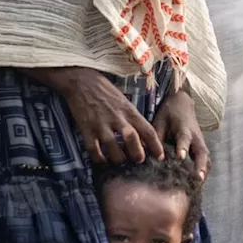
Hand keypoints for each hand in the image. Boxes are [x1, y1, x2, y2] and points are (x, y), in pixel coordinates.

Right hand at [27, 67, 163, 164]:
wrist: (82, 82)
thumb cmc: (106, 92)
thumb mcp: (125, 101)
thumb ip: (133, 117)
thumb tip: (142, 136)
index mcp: (129, 111)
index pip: (148, 130)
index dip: (156, 146)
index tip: (160, 156)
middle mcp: (117, 118)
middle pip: (133, 141)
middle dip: (138, 155)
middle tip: (139, 160)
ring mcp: (101, 125)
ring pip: (113, 149)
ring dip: (119, 159)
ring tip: (120, 160)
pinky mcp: (86, 129)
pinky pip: (94, 150)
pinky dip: (99, 158)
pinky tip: (102, 159)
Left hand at [152, 87, 208, 181]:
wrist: (182, 103)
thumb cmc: (169, 114)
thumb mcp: (160, 122)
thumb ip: (157, 139)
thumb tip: (150, 156)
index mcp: (184, 128)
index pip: (184, 139)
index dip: (183, 148)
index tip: (181, 157)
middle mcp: (195, 137)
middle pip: (202, 151)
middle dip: (201, 165)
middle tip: (198, 178)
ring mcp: (200, 142)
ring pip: (205, 157)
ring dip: (204, 170)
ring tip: (199, 184)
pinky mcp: (200, 147)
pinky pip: (204, 159)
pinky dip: (203, 170)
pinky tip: (198, 183)